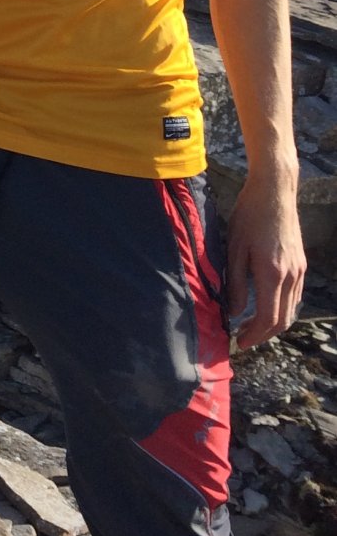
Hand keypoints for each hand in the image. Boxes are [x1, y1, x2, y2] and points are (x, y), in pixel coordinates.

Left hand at [225, 165, 305, 347]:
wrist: (274, 193)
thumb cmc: (249, 216)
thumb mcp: (234, 248)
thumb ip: (236, 282)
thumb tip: (235, 311)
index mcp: (271, 274)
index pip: (268, 318)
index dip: (254, 335)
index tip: (239, 342)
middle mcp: (290, 276)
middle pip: (282, 320)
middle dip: (263, 334)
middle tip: (243, 339)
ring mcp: (299, 271)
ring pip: (290, 309)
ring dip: (273, 323)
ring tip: (251, 327)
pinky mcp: (301, 264)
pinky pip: (294, 296)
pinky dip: (281, 308)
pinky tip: (266, 306)